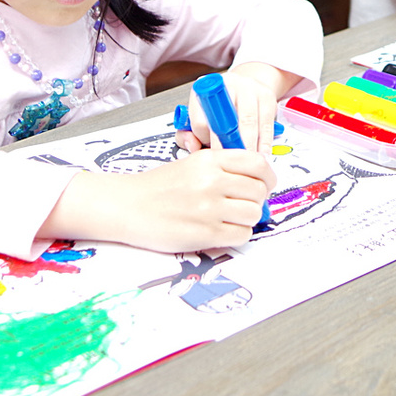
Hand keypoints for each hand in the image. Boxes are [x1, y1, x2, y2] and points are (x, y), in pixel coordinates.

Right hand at [43, 152, 276, 252]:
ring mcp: (209, 208)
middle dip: (256, 200)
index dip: (267, 176)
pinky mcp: (206, 234)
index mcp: (210, 160)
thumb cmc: (158, 187)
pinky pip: (241, 235)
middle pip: (259, 191)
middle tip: (243, 203)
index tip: (264, 183)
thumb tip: (256, 180)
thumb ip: (223, 168)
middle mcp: (212, 181)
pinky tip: (221, 230)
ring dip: (246, 218)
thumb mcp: (191, 164)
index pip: (258, 163)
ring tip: (229, 217)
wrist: (128, 206)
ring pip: (254, 214)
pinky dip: (236, 234)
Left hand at [176, 63, 286, 153]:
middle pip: (227, 119)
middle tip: (229, 163)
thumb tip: (192, 146)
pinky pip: (266, 124)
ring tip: (246, 162)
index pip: (201, 119)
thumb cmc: (219, 109)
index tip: (210, 152)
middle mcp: (226, 84)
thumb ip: (188, 136)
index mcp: (204, 91)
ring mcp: (248, 87)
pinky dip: (264, 143)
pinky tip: (261, 155)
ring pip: (248, 122)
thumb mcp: (197, 118)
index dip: (205, 140)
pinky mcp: (266, 95)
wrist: (245, 87)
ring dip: (248, 147)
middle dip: (229, 146)